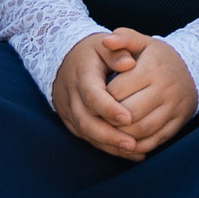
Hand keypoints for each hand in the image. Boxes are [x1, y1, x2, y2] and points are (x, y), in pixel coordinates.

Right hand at [52, 30, 146, 156]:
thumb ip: (118, 52)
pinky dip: (105, 146)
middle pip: (86, 121)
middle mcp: (71, 95)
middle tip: (132, 144)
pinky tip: (127, 152)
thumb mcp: (104, 45)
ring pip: (85, 133)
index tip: (129, 118)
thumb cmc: (93, 51)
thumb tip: (129, 63)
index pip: (92, 96)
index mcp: (82, 75)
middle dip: (109, 135)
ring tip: (133, 150)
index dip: (109, 109)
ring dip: (108, 145)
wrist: (65, 59)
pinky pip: (86, 137)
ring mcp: (68, 110)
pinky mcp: (70, 120)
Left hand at [108, 34, 198, 152]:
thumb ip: (124, 38)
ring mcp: (174, 107)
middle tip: (99, 118)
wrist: (194, 70)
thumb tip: (106, 40)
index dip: (101, 97)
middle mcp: (165, 89)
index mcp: (152, 69)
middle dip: (109, 119)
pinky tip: (126, 140)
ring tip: (110, 129)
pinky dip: (137, 145)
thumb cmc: (159, 58)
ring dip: (121, 135)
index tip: (97, 97)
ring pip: (141, 129)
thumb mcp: (144, 43)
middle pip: (128, 113)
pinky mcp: (178, 122)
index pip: (116, 91)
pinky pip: (155, 140)